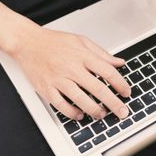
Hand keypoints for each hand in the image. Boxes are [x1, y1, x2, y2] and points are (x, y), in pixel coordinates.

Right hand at [7, 27, 130, 120]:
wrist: (27, 42)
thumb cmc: (54, 41)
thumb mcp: (81, 41)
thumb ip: (102, 53)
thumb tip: (119, 62)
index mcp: (83, 55)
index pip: (108, 72)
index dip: (120, 84)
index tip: (127, 93)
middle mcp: (72, 68)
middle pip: (98, 89)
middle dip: (113, 103)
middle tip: (122, 112)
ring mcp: (58, 79)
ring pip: (80, 99)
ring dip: (94, 110)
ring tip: (102, 114)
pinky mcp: (46, 88)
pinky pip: (61, 105)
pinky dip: (72, 112)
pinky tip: (80, 115)